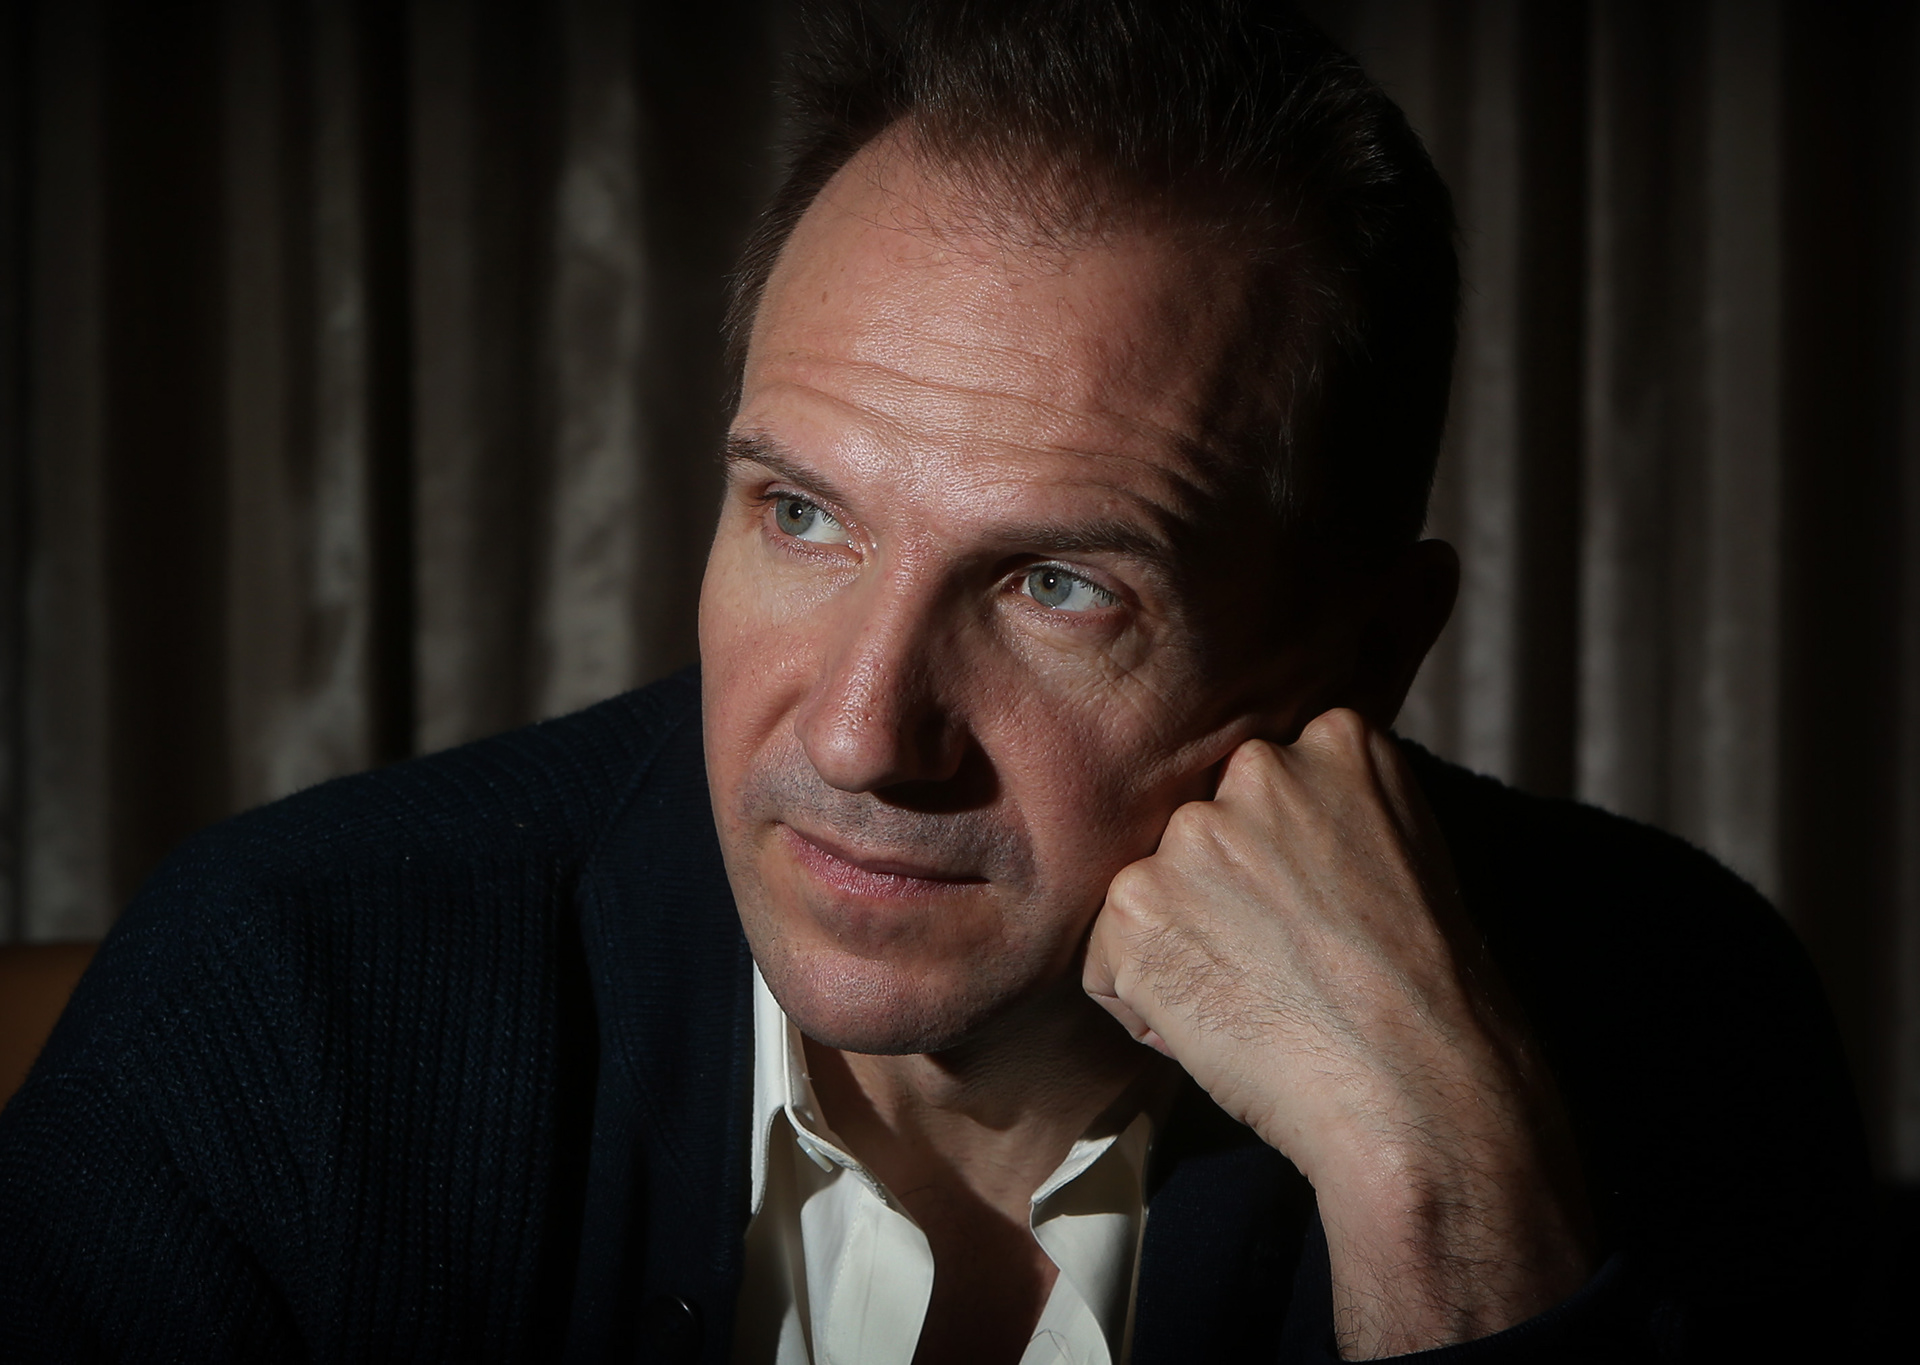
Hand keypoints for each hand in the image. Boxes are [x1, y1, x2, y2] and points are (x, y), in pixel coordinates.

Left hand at [1082, 709, 1593, 1358]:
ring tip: (1253, 996)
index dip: (1276, 856)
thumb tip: (1263, 817)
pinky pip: (1107, 956)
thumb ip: (1332, 807)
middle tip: (1281, 958)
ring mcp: (1193, 833)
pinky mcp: (1136, 902)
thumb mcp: (1405, 852)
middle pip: (1200, 826)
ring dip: (1178, 943)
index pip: (1261, 781)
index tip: (1315, 908)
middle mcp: (1258, 768)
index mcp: (1337, 740)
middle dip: (1217, 889)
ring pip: (1149, 887)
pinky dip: (1141, 1002)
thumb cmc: (1421, 994)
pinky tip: (1214, 1027)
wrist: (1416, 1089)